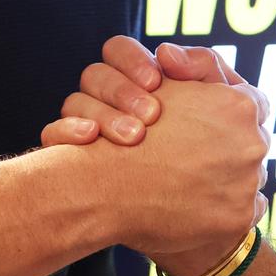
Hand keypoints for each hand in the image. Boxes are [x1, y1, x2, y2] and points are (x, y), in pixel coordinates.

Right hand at [42, 37, 246, 147]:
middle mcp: (101, 104)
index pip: (117, 52)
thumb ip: (205, 71)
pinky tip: (89, 139)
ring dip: (103, 114)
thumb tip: (167, 54)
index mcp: (133, 86)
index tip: (155, 81)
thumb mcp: (222, 110)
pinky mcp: (65, 158)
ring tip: (133, 137)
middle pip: (95, 75)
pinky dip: (67, 133)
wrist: (180, 223)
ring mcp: (80, 130)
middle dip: (121, 91)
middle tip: (150, 115)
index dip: (132, 61)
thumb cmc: (208, 159)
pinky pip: (53, 134)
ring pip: (73, 101)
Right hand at [93, 77, 271, 275]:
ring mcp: (248, 184)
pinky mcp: (239, 219)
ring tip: (194, 181)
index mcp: (240, 107)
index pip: (254, 104)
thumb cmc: (131, 128)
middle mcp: (252, 144)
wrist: (108, 186)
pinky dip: (229, 208)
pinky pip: (248, 210)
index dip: (231, 111)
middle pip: (254, 142)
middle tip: (201, 153)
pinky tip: (201, 205)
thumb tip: (204, 68)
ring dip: (232, 178)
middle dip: (232, 146)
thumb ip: (198, 66)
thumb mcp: (168, 81)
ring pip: (250, 177)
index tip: (214, 121)